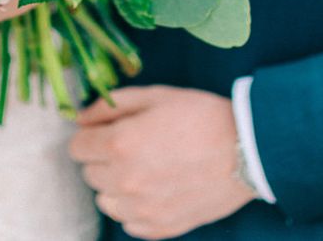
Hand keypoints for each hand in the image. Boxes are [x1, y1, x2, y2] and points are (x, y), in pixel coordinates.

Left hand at [70, 86, 255, 239]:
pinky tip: (155, 187)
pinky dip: (133, 206)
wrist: (246, 150)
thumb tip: (79, 118)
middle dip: (102, 157)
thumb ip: (109, 105)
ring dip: (115, 184)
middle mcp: (125, 181)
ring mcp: (143, 209)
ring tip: (144, 167)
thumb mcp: (152, 95)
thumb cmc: (198, 116)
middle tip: (131, 145)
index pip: (77, 147)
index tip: (106, 131)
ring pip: (104, 200)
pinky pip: (127, 221)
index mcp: (120, 144)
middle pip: (89, 173)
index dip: (90, 135)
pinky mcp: (160, 228)